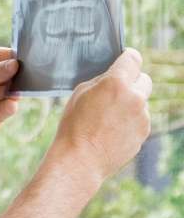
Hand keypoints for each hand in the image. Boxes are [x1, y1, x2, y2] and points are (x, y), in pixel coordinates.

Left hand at [0, 47, 21, 153]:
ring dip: (13, 90)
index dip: (9, 56)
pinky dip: (11, 105)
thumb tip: (14, 64)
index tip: (19, 59)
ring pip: (12, 90)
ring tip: (8, 91)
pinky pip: (9, 107)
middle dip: (15, 74)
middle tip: (20, 75)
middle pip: (9, 72)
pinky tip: (9, 104)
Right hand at [52, 47, 151, 182]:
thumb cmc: (74, 126)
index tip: (124, 60)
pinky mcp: (144, 132)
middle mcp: (135, 97)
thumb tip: (112, 78)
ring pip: (142, 101)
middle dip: (132, 81)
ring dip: (130, 104)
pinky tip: (111, 130)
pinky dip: (130, 120)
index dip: (128, 57)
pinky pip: (140, 119)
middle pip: (144, 79)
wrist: (80, 159)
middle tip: (115, 91)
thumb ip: (100, 81)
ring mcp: (143, 116)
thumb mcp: (79, 93)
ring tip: (107, 118)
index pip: (133, 58)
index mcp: (116, 83)